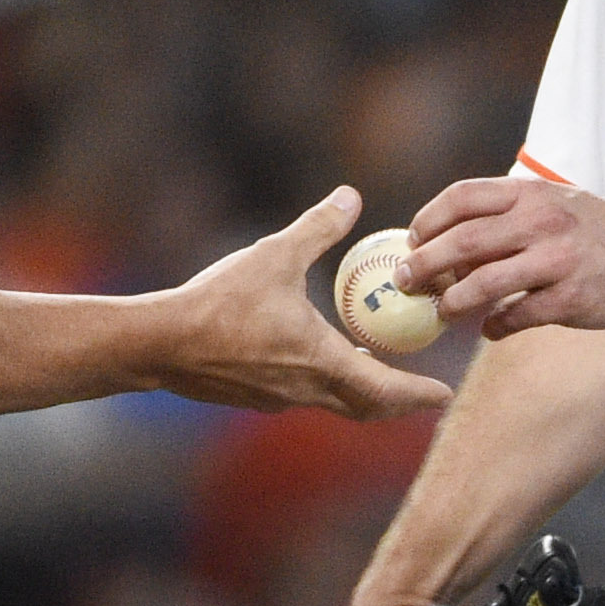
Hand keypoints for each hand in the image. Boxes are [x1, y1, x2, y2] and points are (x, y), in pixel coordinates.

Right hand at [156, 188, 451, 419]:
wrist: (160, 343)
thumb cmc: (220, 301)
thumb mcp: (274, 255)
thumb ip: (317, 228)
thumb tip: (351, 197)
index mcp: (322, 362)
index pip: (386, 391)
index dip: (419, 394)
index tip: (444, 394)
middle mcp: (305, 391)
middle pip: (365, 409)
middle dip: (396, 403)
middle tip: (419, 392)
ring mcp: (276, 399)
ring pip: (331, 402)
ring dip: (357, 391)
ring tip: (370, 367)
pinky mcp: (252, 397)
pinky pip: (300, 395)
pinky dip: (321, 383)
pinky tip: (309, 358)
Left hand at [399, 175, 604, 337]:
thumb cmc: (597, 231)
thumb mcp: (554, 202)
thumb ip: (506, 213)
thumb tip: (444, 238)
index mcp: (531, 193)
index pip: (462, 197)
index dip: (428, 220)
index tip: (411, 240)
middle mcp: (542, 222)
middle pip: (463, 242)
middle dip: (424, 265)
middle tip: (404, 283)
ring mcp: (557, 261)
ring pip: (484, 284)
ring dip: (453, 302)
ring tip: (442, 312)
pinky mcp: (571, 299)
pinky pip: (517, 316)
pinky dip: (495, 326)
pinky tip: (490, 330)